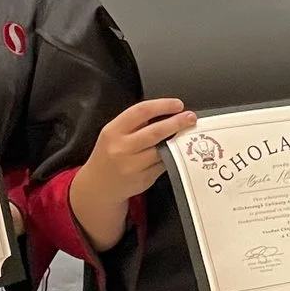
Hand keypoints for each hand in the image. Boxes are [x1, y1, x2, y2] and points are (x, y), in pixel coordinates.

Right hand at [82, 97, 196, 204]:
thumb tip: (165, 111)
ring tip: (188, 133)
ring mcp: (133, 166)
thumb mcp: (113, 134)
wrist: (99, 185)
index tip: (177, 104)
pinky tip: (176, 150)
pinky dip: (172, 157)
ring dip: (178, 141)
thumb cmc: (109, 155)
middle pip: (155, 132)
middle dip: (177, 122)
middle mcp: (121, 148)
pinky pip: (164, 165)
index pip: (140, 112)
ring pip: (162, 150)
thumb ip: (134, 123)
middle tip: (190, 118)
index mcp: (113, 131)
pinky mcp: (143, 179)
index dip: (162, 105)